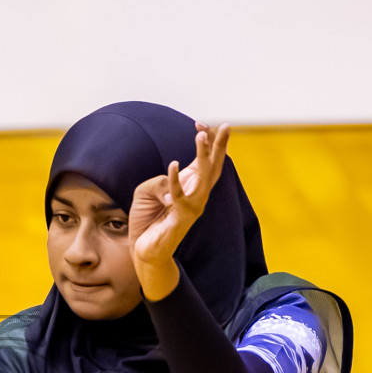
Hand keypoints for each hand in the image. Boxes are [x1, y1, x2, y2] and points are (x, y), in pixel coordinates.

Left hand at [128, 122, 229, 300]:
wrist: (144, 250)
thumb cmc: (148, 219)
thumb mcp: (147, 192)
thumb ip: (158, 182)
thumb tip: (171, 188)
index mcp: (191, 186)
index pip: (205, 159)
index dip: (207, 140)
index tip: (200, 122)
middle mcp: (197, 195)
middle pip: (214, 166)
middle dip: (220, 145)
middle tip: (227, 124)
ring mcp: (192, 207)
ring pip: (203, 178)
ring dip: (203, 155)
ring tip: (201, 135)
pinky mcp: (180, 218)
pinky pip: (179, 197)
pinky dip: (175, 181)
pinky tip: (173, 164)